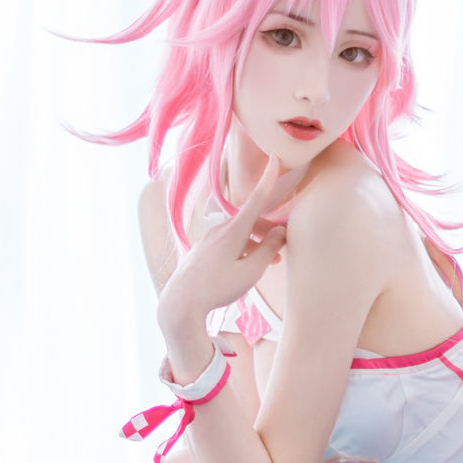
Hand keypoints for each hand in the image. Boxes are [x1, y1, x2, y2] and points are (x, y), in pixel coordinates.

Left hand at [155, 160, 304, 348]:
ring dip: (255, 244)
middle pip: (251, 221)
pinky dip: (241, 249)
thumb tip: (280, 232)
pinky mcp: (201, 251)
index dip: (268, 180)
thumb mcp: (251, 271)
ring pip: (239, 234)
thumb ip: (268, 250)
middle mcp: (219, 230)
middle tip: (281, 252)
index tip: (276, 159)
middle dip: (268, 232)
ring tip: (266, 264)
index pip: (256, 200)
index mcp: (233, 231)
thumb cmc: (218, 288)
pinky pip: (227, 243)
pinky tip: (242, 269)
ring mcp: (208, 240)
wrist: (180, 303)